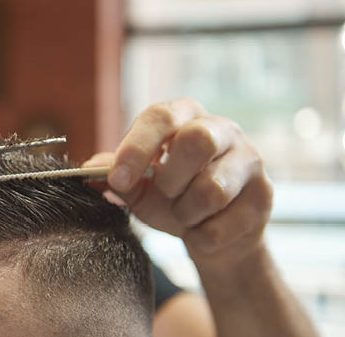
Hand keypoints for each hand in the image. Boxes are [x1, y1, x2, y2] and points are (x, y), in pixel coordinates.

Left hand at [84, 98, 272, 266]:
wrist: (213, 235)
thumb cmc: (171, 198)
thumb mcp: (137, 186)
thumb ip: (114, 175)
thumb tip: (87, 170)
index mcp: (184, 116)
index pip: (160, 116)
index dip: (136, 148)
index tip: (118, 180)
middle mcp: (222, 128)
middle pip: (197, 140)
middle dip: (170, 179)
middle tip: (164, 193)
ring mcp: (249, 159)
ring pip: (211, 189)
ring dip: (185, 213)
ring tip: (185, 213)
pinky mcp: (264, 195)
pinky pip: (223, 225)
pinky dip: (202, 236)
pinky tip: (205, 228)